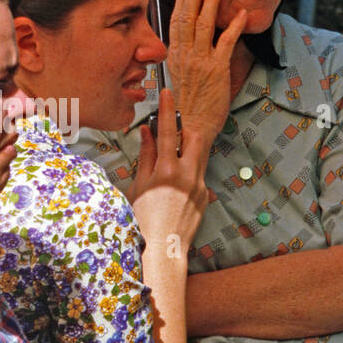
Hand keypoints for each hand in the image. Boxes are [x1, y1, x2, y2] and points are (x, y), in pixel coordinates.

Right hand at [129, 88, 208, 254]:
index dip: (167, 110)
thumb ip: (145, 156)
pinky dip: (187, 174)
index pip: (167, 131)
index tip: (168, 92)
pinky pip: (199, 176)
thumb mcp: (138, 185)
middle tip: (173, 134)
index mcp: (166, 170)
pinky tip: (174, 190)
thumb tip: (146, 132)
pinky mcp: (204, 197)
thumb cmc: (142, 219)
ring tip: (172, 162)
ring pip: (199, 156)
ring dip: (188, 151)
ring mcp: (199, 186)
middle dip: (185, 130)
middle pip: (194, 138)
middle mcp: (187, 175)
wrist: (162, 249)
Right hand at [167, 0, 251, 138]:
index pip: (175, 21)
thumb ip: (183, 56)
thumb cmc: (188, 104)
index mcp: (174, 56)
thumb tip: (188, 39)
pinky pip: (226, 43)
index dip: (180, 0)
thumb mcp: (180, 76)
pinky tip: (241, 13)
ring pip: (204, 24)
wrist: (191, 127)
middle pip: (187, 17)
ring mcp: (200, 62)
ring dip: (211, 2)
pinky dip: (234, 27)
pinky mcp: (216, 70)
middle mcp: (184, 55)